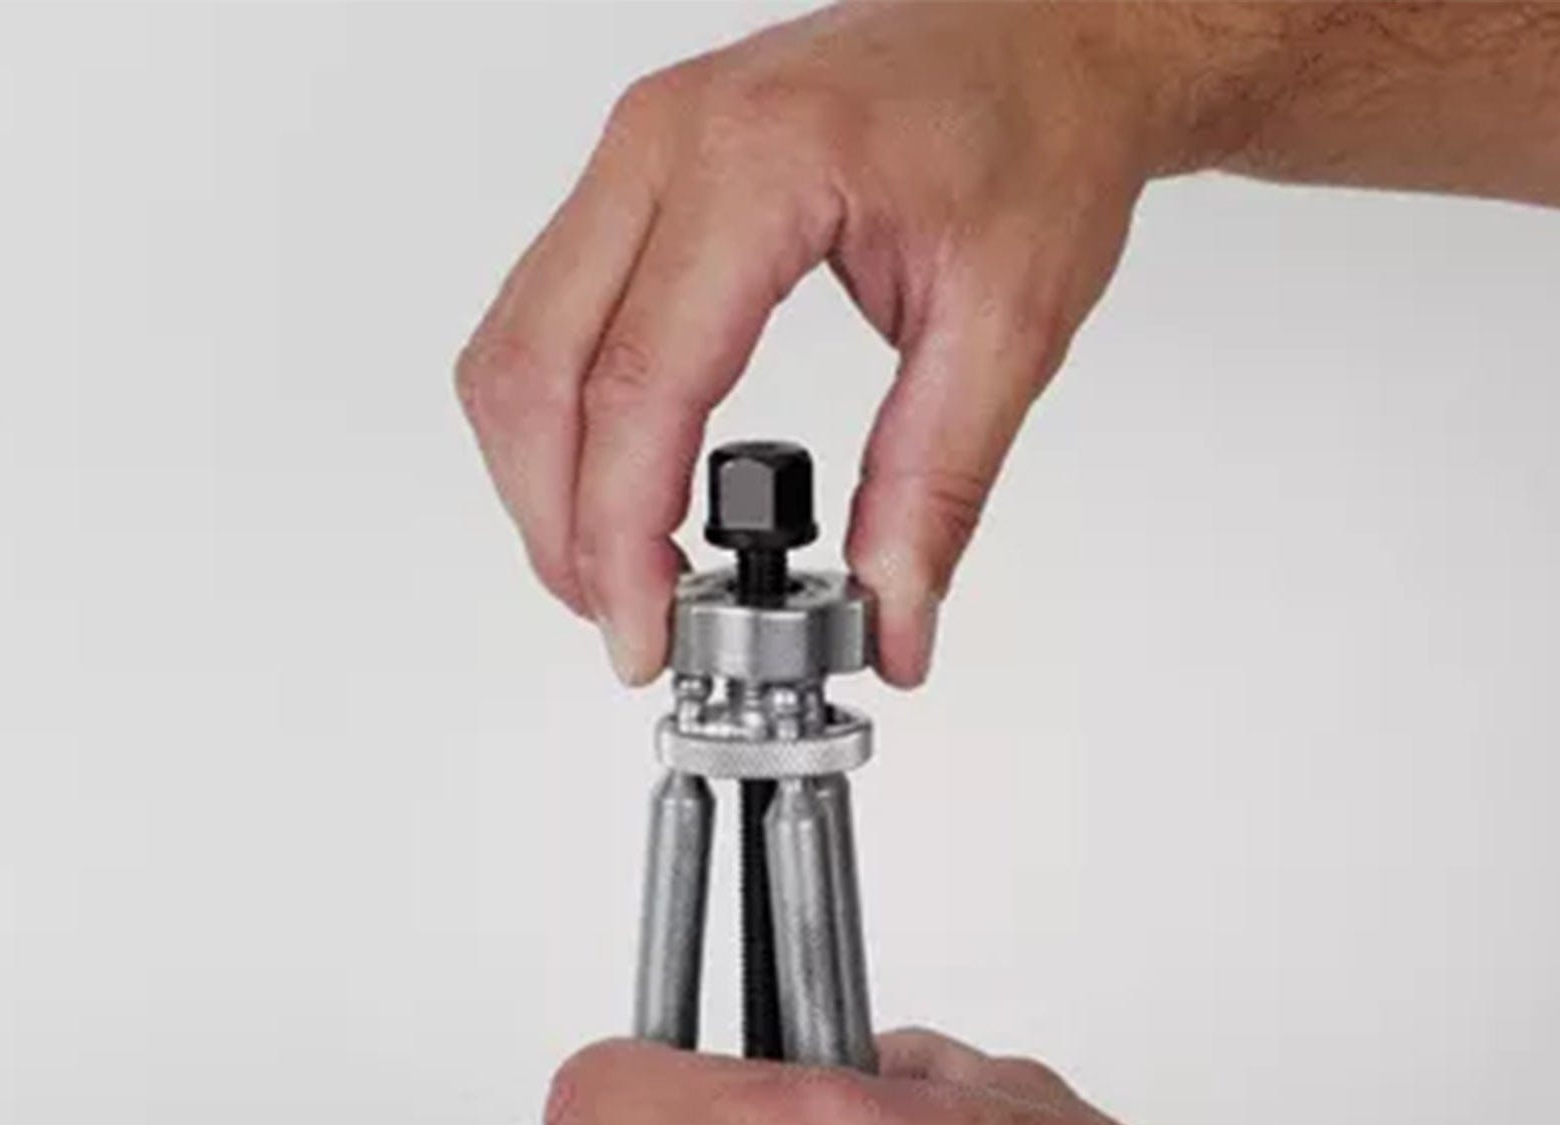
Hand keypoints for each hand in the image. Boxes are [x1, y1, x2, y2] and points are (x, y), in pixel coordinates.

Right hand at [454, 2, 1204, 687]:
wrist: (1043, 34)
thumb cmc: (1034, 132)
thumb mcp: (1011, 327)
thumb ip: (936, 489)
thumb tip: (890, 618)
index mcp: (759, 164)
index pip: (640, 385)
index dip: (621, 536)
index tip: (644, 631)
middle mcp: (667, 141)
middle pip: (536, 371)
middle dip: (561, 527)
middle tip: (627, 624)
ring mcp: (637, 149)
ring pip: (515, 346)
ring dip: (544, 480)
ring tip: (621, 574)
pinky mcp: (637, 174)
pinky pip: (543, 312)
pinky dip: (561, 421)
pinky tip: (617, 488)